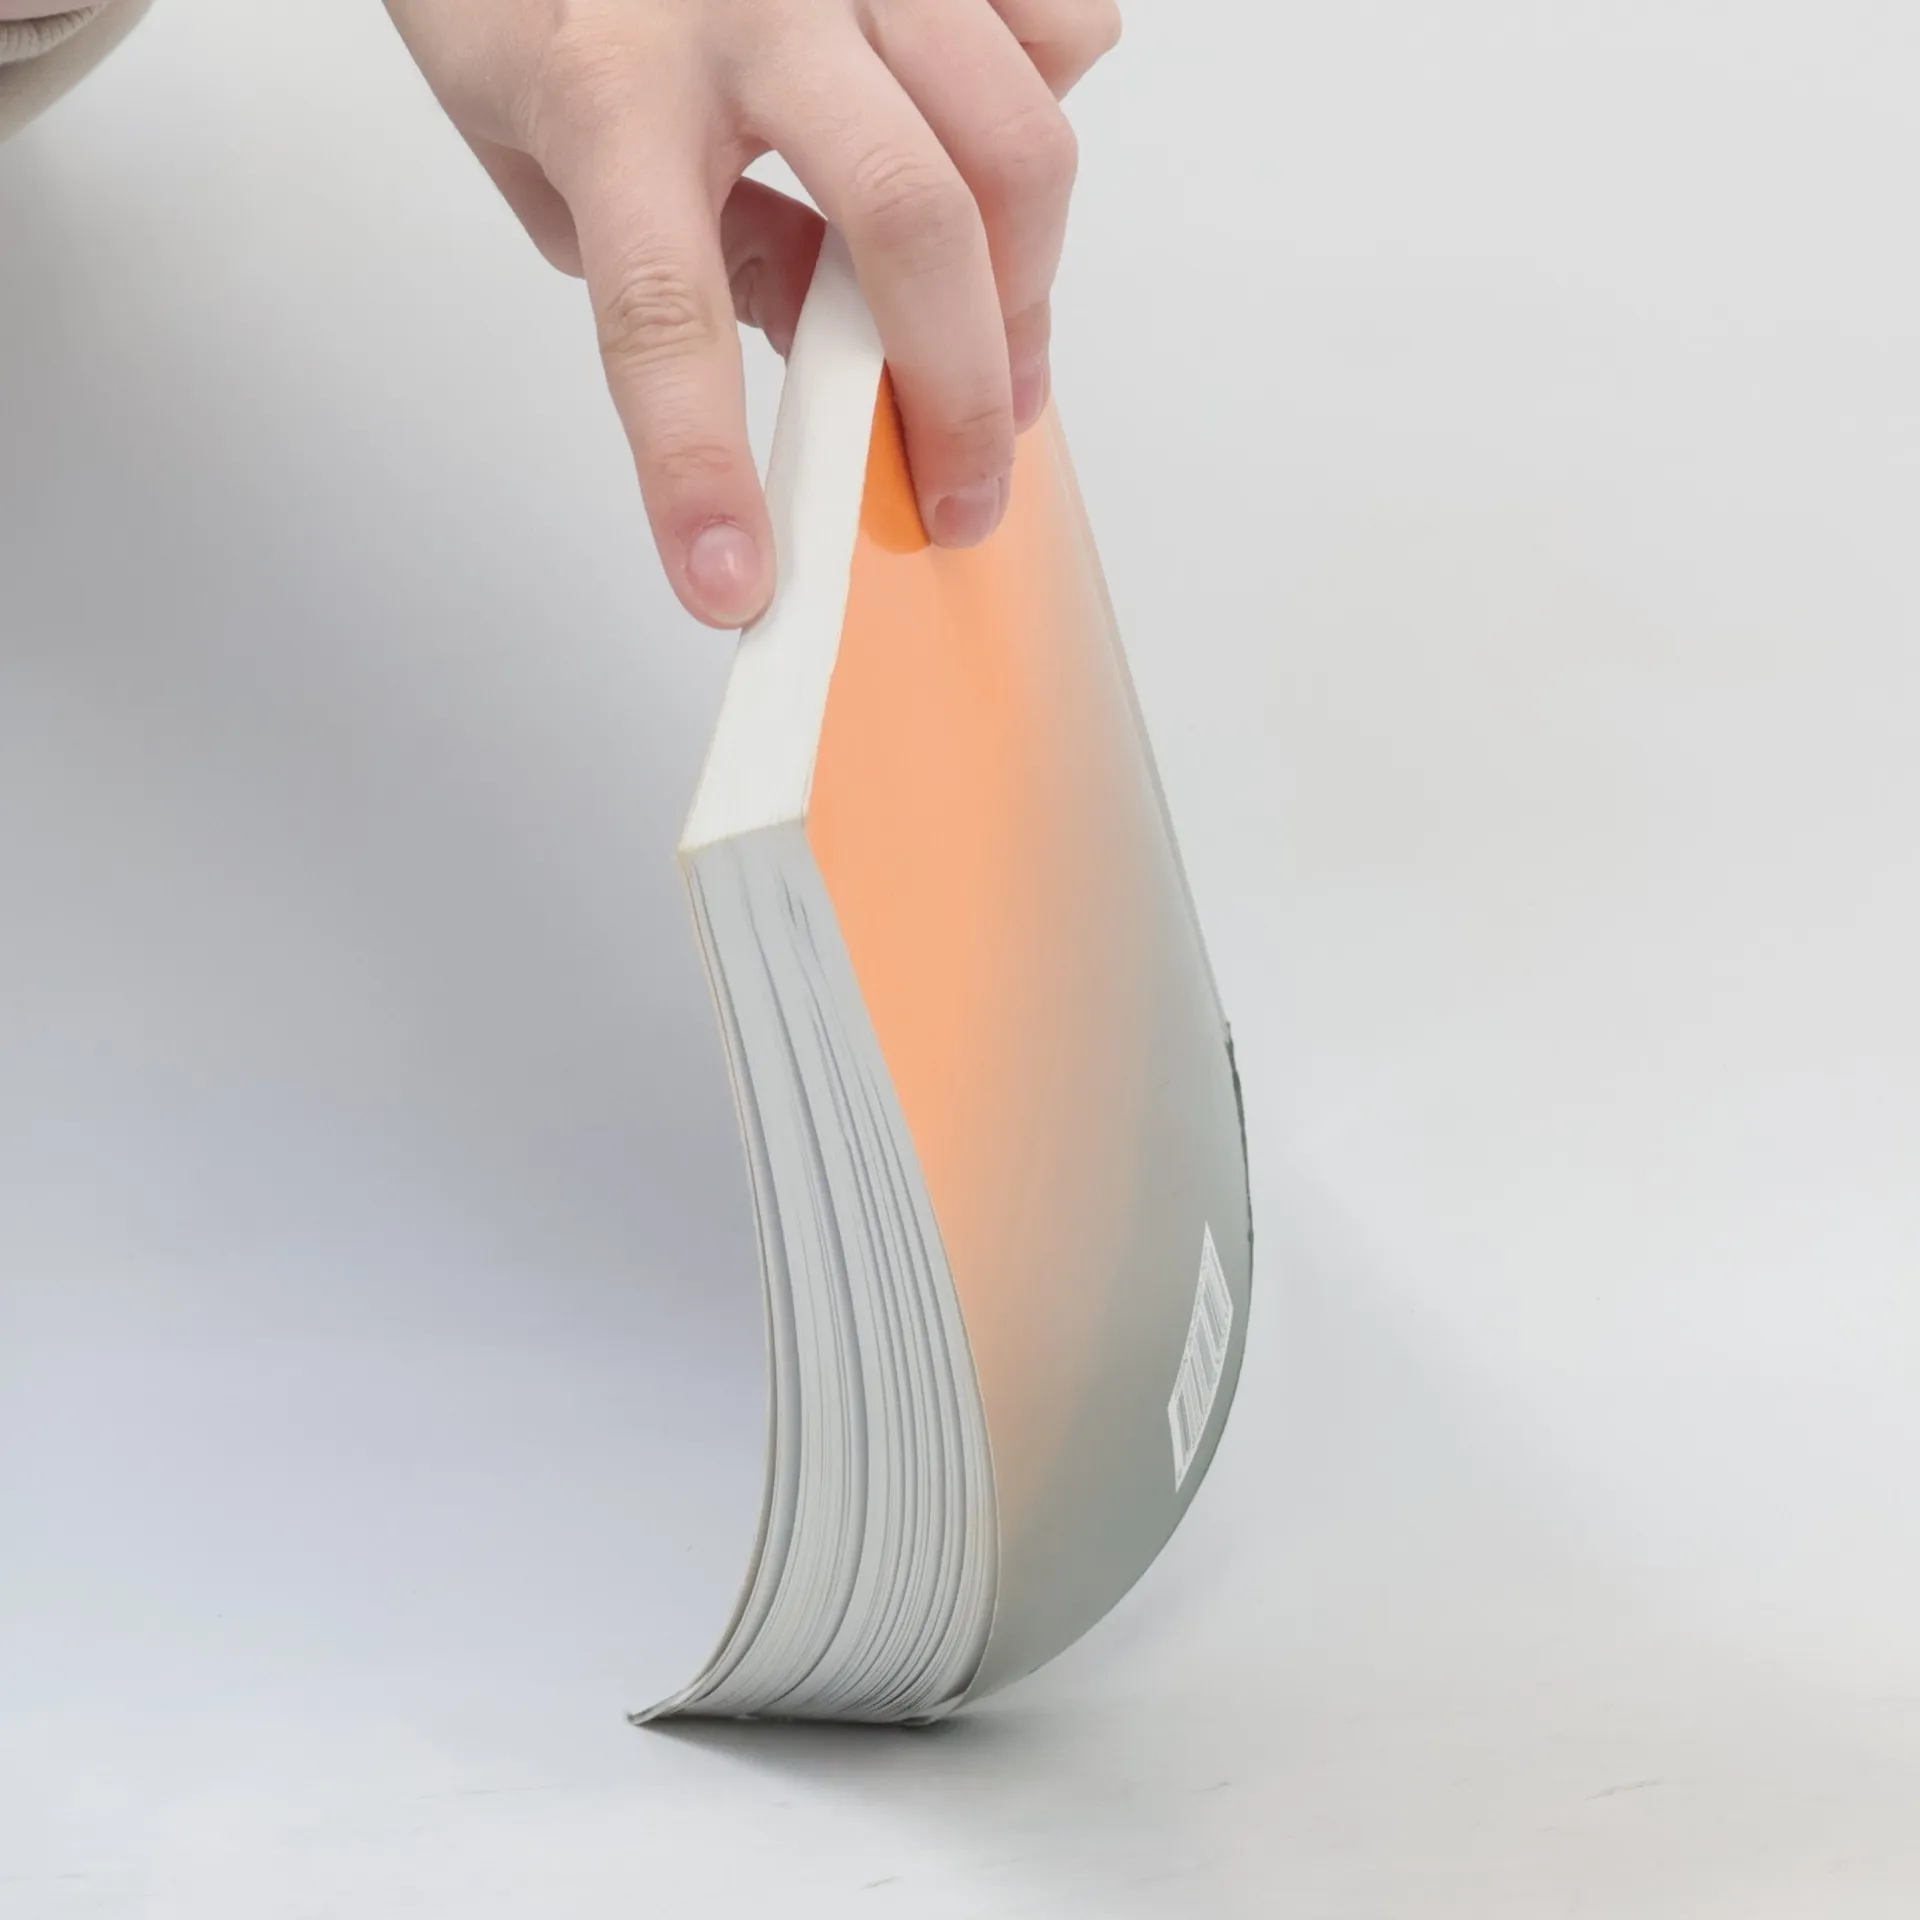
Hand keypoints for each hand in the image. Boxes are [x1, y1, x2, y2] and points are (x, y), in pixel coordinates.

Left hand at [385, 0, 1121, 628]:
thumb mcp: (554, 159)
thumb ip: (688, 262)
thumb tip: (829, 355)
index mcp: (608, 89)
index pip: (663, 314)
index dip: (703, 468)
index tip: (734, 582)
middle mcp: (744, 3)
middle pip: (912, 224)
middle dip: (961, 395)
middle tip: (963, 494)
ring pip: (1015, 135)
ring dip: (1029, 285)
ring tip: (1002, 359)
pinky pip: (1061, 23)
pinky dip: (1053, 112)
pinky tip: (996, 173)